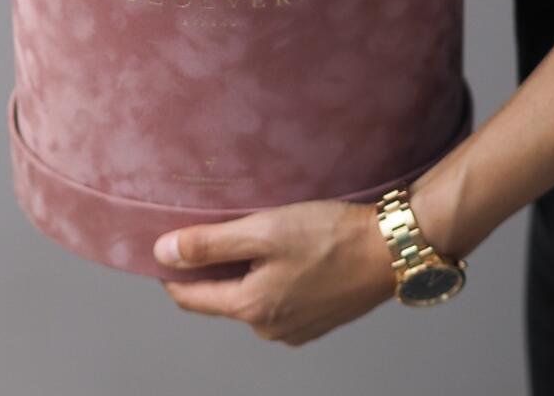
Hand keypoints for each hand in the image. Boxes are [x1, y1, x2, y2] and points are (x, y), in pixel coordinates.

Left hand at [153, 200, 394, 345]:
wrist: (391, 249)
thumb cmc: (330, 236)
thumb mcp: (263, 230)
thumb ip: (210, 244)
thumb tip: (162, 253)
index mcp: (251, 307)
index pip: (190, 296)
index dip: (172, 270)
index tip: (166, 242)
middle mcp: (270, 327)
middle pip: (222, 295)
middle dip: (212, 265)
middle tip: (215, 225)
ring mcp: (296, 328)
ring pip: (252, 295)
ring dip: (246, 268)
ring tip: (255, 232)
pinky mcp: (319, 318)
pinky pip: (279, 297)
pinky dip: (272, 275)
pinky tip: (286, 249)